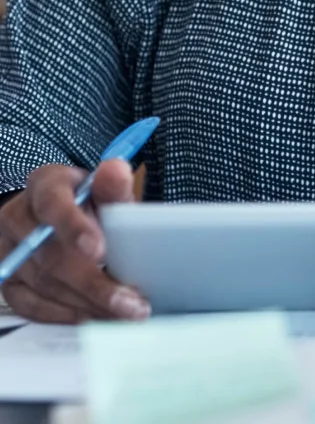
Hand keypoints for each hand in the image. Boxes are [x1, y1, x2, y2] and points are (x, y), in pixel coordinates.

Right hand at [0, 161, 149, 323]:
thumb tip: (117, 170)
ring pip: (44, 284)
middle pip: (50, 255)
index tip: (100, 250)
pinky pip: (32, 306)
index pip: (53, 204)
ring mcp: (8, 252)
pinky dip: (66, 315)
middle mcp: (17, 217)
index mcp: (44, 185)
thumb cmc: (88, 204)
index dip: (74, 227)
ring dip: (86, 303)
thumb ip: (113, 185)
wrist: (63, 217)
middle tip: (128, 302)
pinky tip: (95, 318)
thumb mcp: (104, 190)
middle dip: (92, 282)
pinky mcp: (7, 282)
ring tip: (123, 313)